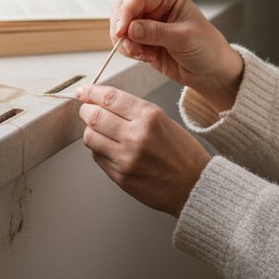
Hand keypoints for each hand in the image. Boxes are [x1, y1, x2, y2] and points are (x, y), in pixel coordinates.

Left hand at [76, 84, 210, 216]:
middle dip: (86, 111)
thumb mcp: (163, 120)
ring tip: (101, 132)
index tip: (83, 92)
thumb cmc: (182, 153)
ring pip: (90, 138)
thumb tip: (102, 102)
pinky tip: (112, 149)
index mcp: (150, 117)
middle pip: (94, 116)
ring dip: (91, 132)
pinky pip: (97, 157)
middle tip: (87, 110)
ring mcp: (126, 159)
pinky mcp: (121, 177)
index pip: (109, 98)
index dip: (91, 92)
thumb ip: (133, 111)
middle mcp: (136, 136)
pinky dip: (99, 150)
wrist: (195, 186)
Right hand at [112, 0, 243, 110]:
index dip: (126, 13)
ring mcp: (146, 24)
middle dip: (122, 30)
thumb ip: (156, 32)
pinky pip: (124, 44)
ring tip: (144, 55)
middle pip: (122, 10)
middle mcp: (154, 7)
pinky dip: (130, 52)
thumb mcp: (183, 38)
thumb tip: (131, 29)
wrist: (210, 70)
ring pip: (119, 28)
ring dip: (126, 44)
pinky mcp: (142, 41)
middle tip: (132, 47)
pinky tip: (148, 57)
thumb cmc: (206, 47)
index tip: (121, 31)